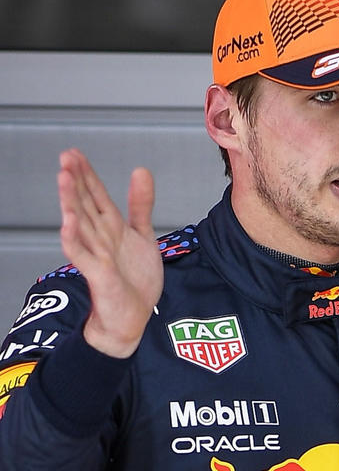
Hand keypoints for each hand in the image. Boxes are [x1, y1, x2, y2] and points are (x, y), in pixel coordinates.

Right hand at [57, 149, 162, 357]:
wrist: (133, 317)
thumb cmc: (134, 279)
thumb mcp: (143, 235)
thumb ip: (140, 205)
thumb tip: (140, 170)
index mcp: (112, 228)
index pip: (96, 196)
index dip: (87, 175)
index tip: (75, 153)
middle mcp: (101, 239)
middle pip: (85, 205)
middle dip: (75, 181)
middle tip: (65, 157)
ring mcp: (97, 256)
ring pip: (80, 224)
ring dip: (71, 202)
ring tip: (64, 178)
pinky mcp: (99, 274)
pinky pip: (82, 255)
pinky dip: (74, 239)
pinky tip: (68, 222)